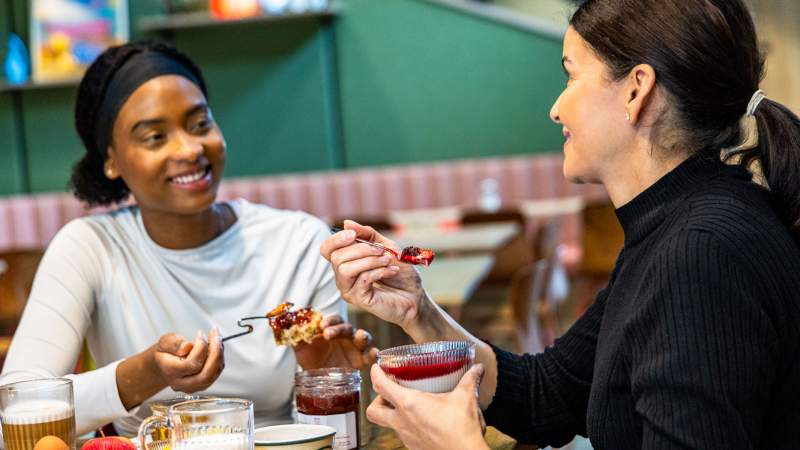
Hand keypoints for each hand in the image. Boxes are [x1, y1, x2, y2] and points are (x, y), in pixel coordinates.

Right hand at [151, 327, 224, 392]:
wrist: (164, 364)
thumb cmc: (165, 352)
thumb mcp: (165, 342)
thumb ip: (174, 343)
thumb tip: (187, 347)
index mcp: (170, 372)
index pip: (190, 364)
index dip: (200, 347)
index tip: (200, 333)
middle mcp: (181, 383)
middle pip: (205, 375)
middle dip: (215, 353)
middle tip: (216, 336)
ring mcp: (192, 387)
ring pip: (212, 375)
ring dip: (219, 355)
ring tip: (216, 339)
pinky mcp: (202, 385)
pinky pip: (215, 373)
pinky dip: (219, 359)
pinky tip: (216, 346)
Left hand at [294, 315, 377, 369]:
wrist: (318, 379)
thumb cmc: (311, 359)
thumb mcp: (301, 348)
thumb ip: (296, 336)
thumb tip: (288, 324)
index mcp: (332, 329)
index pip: (334, 320)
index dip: (330, 321)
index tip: (322, 326)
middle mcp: (345, 336)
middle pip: (347, 327)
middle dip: (339, 329)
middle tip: (328, 334)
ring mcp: (355, 348)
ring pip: (363, 337)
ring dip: (362, 336)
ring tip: (359, 336)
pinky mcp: (362, 360)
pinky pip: (370, 355)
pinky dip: (373, 353)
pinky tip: (373, 354)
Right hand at [320, 220, 426, 330]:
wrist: (415, 295)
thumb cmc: (400, 272)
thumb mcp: (386, 246)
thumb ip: (367, 235)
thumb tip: (346, 223)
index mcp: (346, 262)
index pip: (327, 249)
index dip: (336, 240)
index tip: (353, 234)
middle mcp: (343, 276)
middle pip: (336, 258)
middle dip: (360, 249)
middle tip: (382, 250)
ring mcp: (349, 290)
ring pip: (346, 270)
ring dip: (370, 261)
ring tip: (388, 260)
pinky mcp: (359, 300)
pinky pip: (362, 280)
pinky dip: (379, 271)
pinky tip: (392, 271)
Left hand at [367, 363, 488, 449]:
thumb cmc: (461, 429)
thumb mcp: (465, 398)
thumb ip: (469, 380)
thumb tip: (477, 368)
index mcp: (409, 404)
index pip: (380, 386)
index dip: (375, 374)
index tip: (377, 368)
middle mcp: (402, 422)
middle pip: (374, 412)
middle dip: (377, 401)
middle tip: (388, 393)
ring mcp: (407, 437)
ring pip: (388, 424)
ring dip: (393, 414)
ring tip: (408, 405)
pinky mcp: (414, 447)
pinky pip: (403, 434)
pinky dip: (407, 426)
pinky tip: (422, 421)